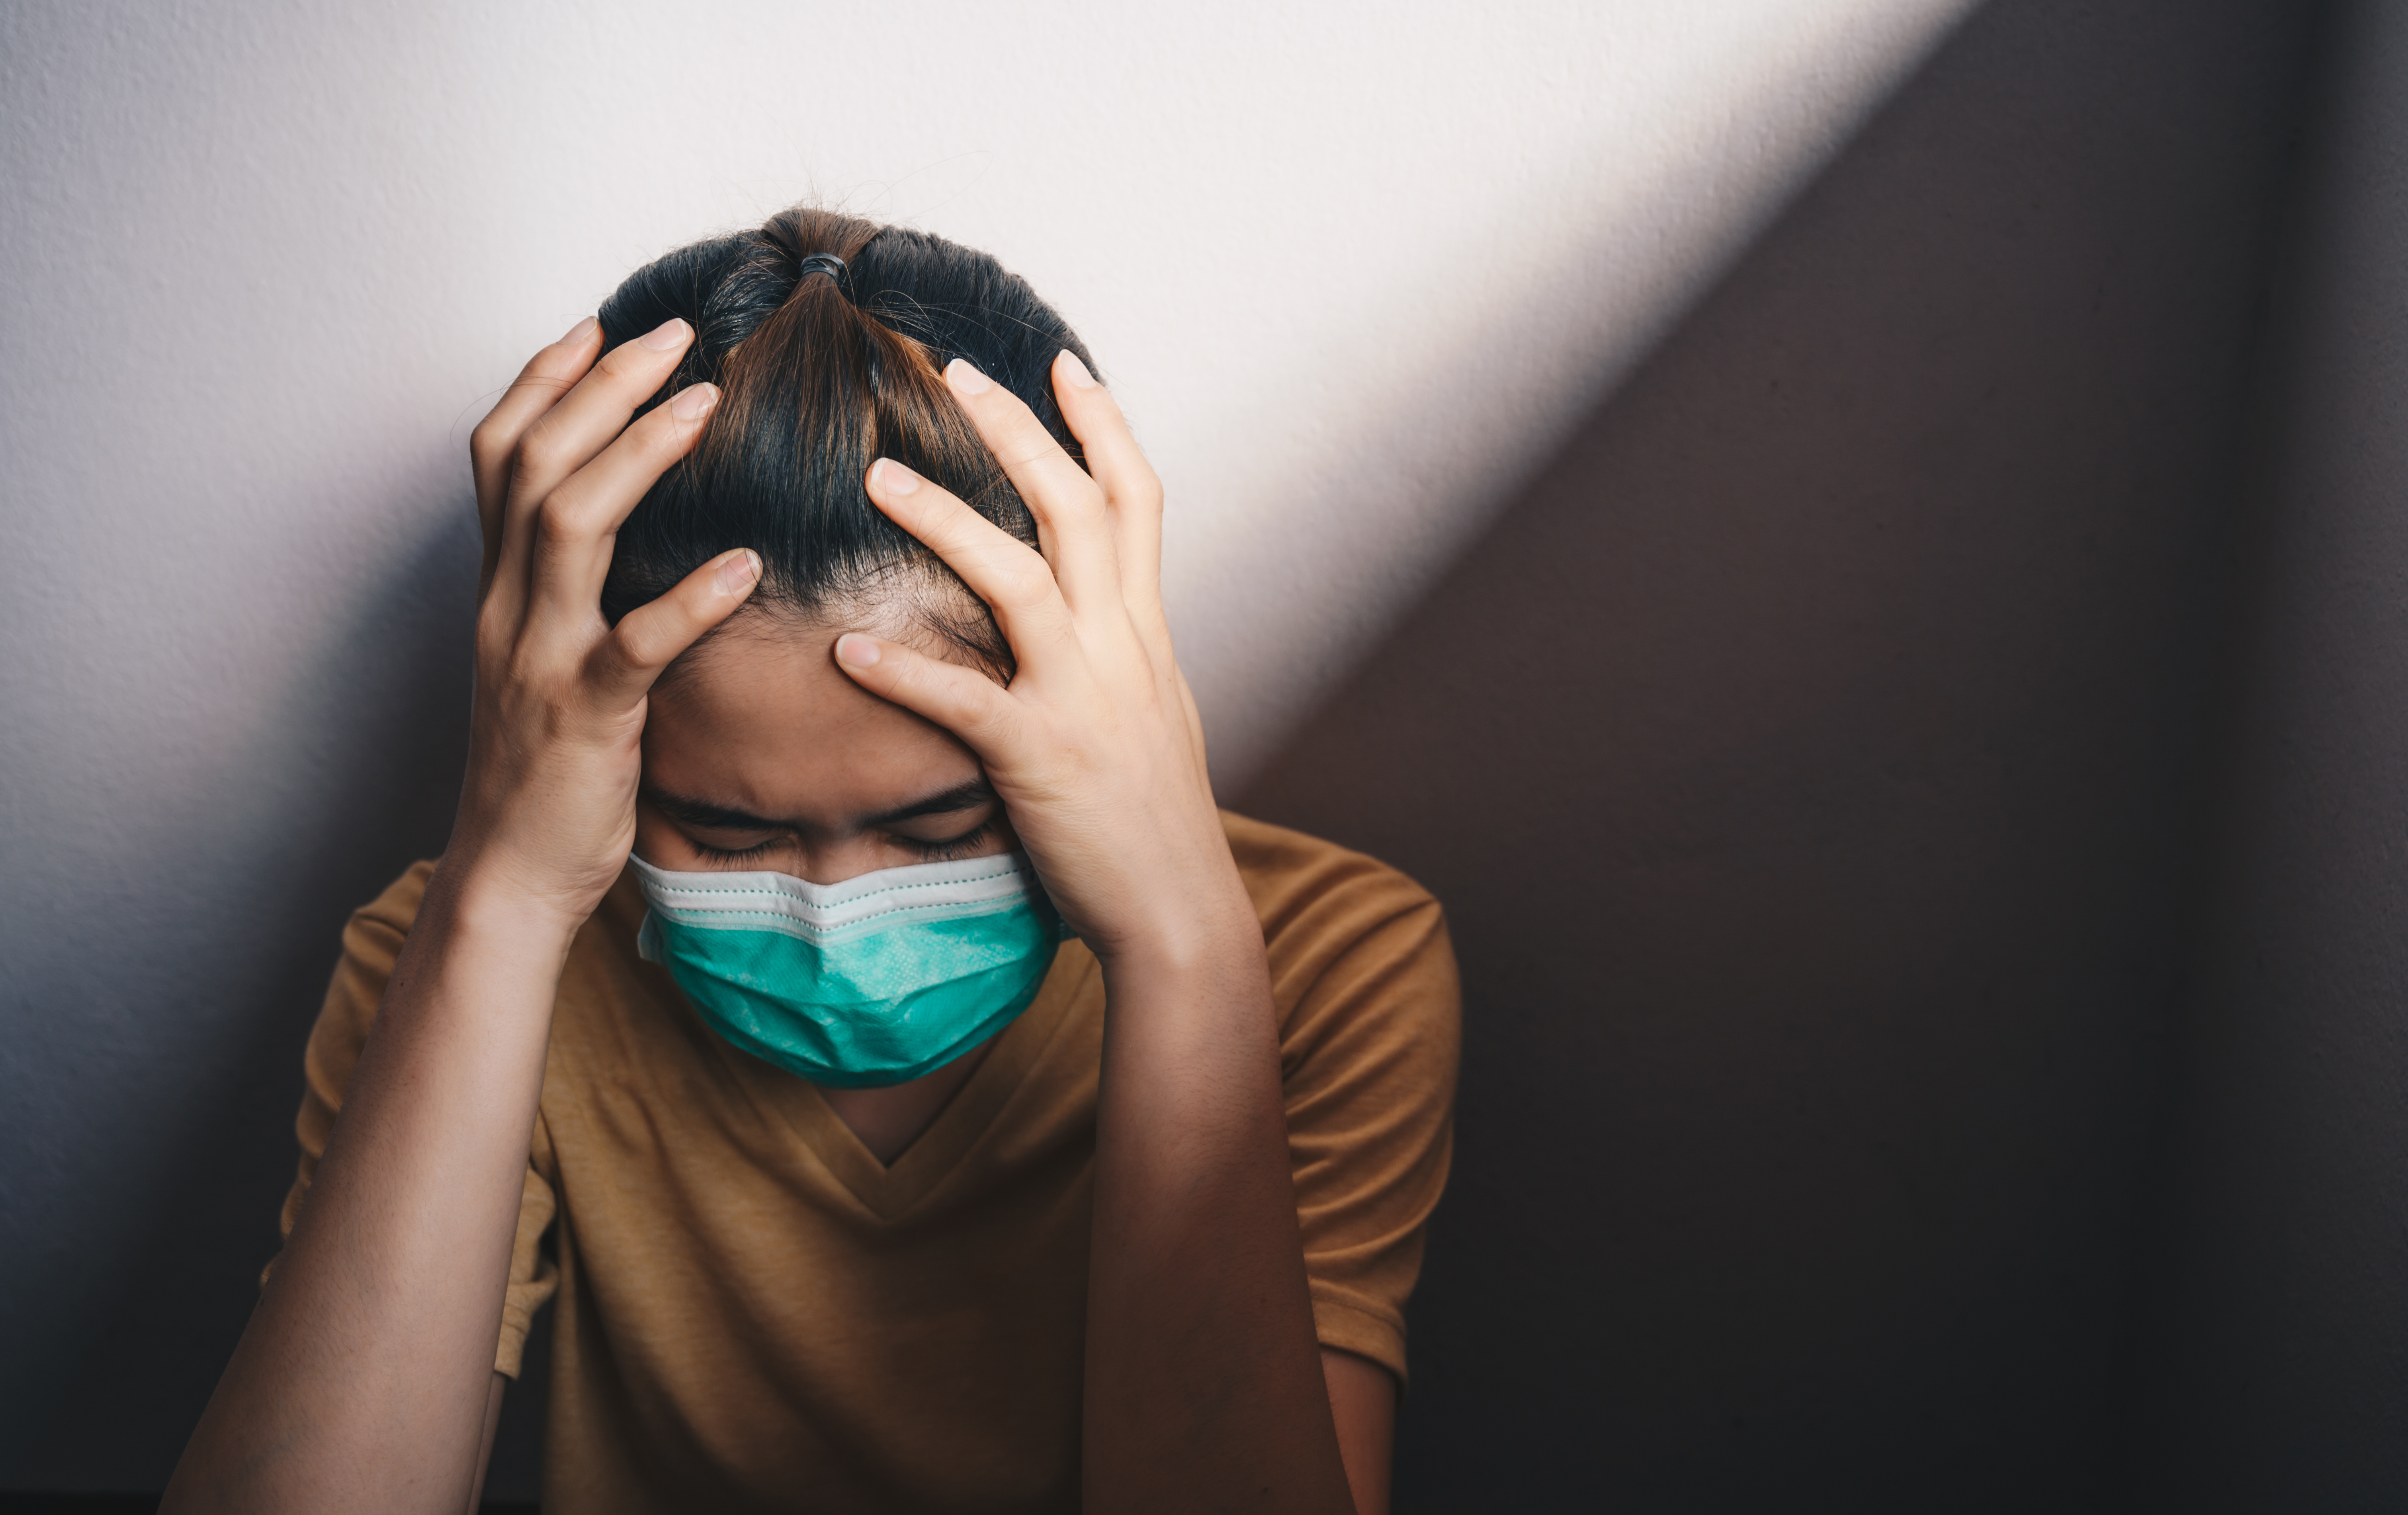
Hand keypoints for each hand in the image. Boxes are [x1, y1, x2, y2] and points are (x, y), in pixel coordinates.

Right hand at [454, 316, 760, 929]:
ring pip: (569, 526)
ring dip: (638, 456)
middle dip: (600, 388)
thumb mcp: (551, 655)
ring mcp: (540, 658)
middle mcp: (508, 607)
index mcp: (501, 589)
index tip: (600, 323)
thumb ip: (576, 590)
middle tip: (674, 335)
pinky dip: (688, 599)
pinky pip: (635, 647)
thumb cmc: (548, 762)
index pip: (500, 453)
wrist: (512, 871)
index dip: (543, 380)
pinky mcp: (586, 717)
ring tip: (705, 405)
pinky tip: (745, 564)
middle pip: (535, 463)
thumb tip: (634, 525)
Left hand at [834, 351, 1241, 962]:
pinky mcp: (1041, 760)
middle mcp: (1122, 648)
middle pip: (1077, 509)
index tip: (1062, 364)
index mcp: (1146, 633)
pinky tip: (848, 652)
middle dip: (1020, 432)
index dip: (1103, 425)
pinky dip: (906, 673)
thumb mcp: (1153, 715)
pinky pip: (966, 703)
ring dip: (945, 521)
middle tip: (955, 371)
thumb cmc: (1156, 821)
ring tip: (876, 477)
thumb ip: (1121, 655)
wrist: (1181, 912)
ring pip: (1019, 581)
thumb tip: (1094, 612)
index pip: (1136, 499)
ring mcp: (1084, 701)